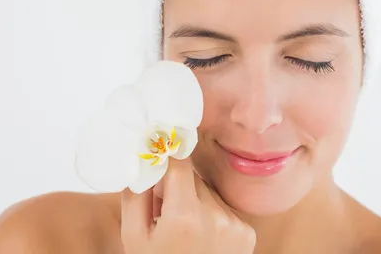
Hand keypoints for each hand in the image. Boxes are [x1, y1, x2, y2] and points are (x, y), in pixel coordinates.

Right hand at [120, 159, 255, 253]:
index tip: (162, 144)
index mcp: (183, 216)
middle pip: (193, 178)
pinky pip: (224, 208)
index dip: (169, 153)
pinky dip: (212, 215)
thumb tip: (143, 158)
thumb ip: (136, 195)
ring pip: (208, 192)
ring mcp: (235, 224)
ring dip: (196, 200)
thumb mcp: (133, 237)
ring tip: (185, 227)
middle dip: (177, 185)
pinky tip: (203, 236)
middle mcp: (214, 216)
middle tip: (165, 207)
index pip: (180, 163)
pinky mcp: (247, 232)